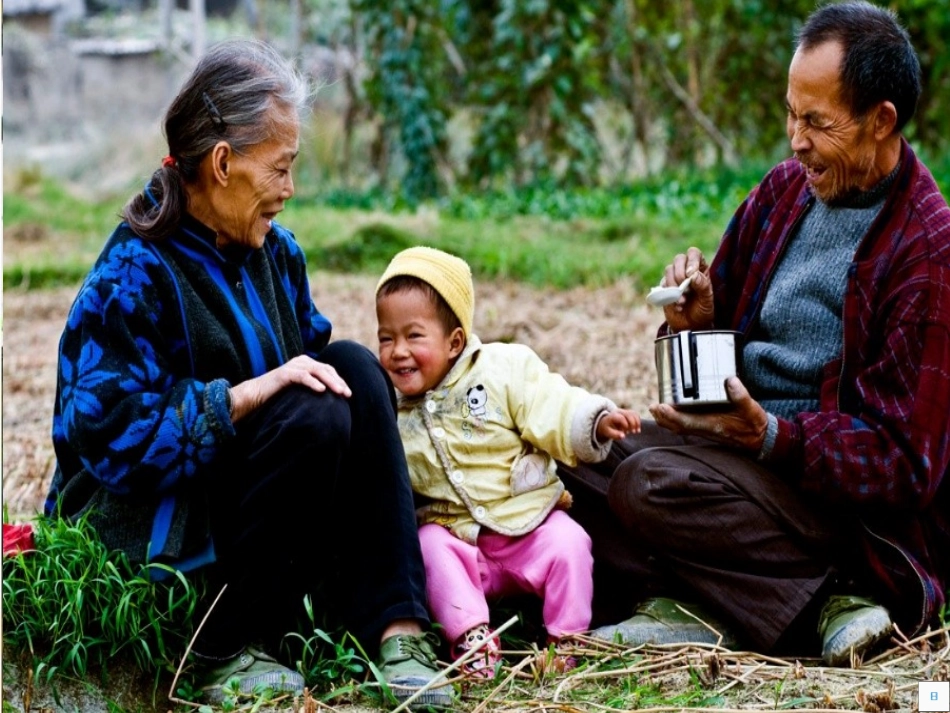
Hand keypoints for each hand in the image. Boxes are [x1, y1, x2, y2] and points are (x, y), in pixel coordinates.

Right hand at [229, 354, 351, 421]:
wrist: (255, 395)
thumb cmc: (279, 395)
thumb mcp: (300, 390)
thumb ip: (313, 388)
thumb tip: (331, 398)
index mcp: (306, 363)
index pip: (328, 370)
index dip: (339, 380)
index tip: (348, 394)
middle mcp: (301, 361)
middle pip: (325, 369)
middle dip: (338, 382)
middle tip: (347, 394)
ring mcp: (293, 366)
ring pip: (317, 371)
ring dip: (330, 382)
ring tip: (339, 392)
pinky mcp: (284, 374)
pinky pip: (302, 376)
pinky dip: (313, 383)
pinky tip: (322, 390)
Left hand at [596, 408, 641, 441]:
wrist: (605, 422)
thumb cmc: (607, 428)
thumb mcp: (607, 432)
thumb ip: (615, 435)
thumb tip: (623, 436)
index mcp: (612, 416)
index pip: (621, 418)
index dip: (625, 425)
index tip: (625, 432)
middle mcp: (619, 412)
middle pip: (629, 414)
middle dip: (633, 424)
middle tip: (633, 432)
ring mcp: (624, 411)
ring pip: (634, 413)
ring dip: (637, 423)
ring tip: (637, 431)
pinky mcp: (628, 413)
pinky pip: (636, 414)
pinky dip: (638, 421)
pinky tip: (637, 429)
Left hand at [649, 377, 767, 451]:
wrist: (760, 439)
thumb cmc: (754, 423)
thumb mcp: (751, 408)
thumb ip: (741, 395)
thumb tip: (730, 380)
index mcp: (713, 425)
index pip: (687, 422)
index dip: (672, 415)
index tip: (660, 407)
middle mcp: (706, 429)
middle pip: (678, 426)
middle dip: (663, 418)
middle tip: (652, 407)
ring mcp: (705, 430)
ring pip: (680, 427)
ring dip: (666, 419)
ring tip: (655, 409)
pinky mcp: (707, 428)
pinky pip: (686, 426)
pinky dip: (675, 420)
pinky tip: (671, 412)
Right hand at [662, 247, 714, 332]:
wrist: (690, 326)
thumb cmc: (702, 311)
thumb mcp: (707, 299)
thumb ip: (703, 285)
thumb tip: (693, 274)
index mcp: (700, 269)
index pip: (694, 253)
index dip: (691, 260)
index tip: (690, 274)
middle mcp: (686, 271)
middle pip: (679, 259)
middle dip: (680, 273)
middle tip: (684, 287)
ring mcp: (674, 279)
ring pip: (668, 270)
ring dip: (674, 285)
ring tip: (682, 300)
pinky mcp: (665, 288)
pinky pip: (662, 284)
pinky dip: (668, 295)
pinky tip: (677, 305)